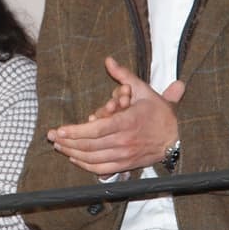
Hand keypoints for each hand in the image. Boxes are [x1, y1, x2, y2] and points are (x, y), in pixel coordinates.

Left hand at [48, 56, 184, 175]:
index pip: (96, 130)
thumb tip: (108, 60)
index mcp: (128, 121)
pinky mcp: (126, 165)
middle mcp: (124, 141)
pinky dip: (85, 165)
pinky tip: (75, 158)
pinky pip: (101, 169)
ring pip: (92, 158)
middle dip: (67, 141)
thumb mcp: (143, 90)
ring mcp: (125, 155)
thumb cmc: (159, 113)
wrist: (176, 138)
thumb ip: (124, 76)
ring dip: (72, 152)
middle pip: (89, 145)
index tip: (60, 129)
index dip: (75, 131)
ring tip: (59, 146)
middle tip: (52, 136)